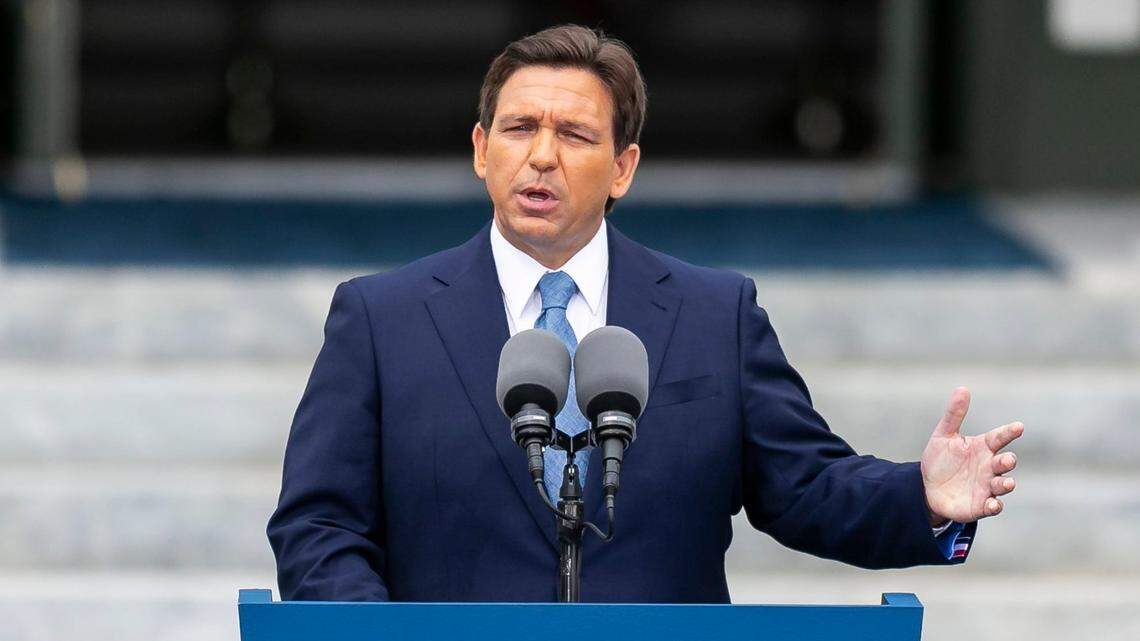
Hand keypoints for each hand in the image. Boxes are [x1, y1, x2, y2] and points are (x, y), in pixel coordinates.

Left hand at [920, 387, 1023, 524]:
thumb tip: (963, 388)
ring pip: (1003, 485)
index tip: (1018, 426)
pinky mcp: (980, 505)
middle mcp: (989, 467)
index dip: (1009, 432)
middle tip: (1006, 460)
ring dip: (1006, 484)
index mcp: (983, 447)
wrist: (927, 488)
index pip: (999, 437)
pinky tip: (994, 504)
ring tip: (1007, 483)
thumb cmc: (940, 460)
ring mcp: (987, 487)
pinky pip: (992, 507)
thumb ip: (954, 414)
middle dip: (1008, 461)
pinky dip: (995, 506)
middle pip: (1005, 463)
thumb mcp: (943, 436)